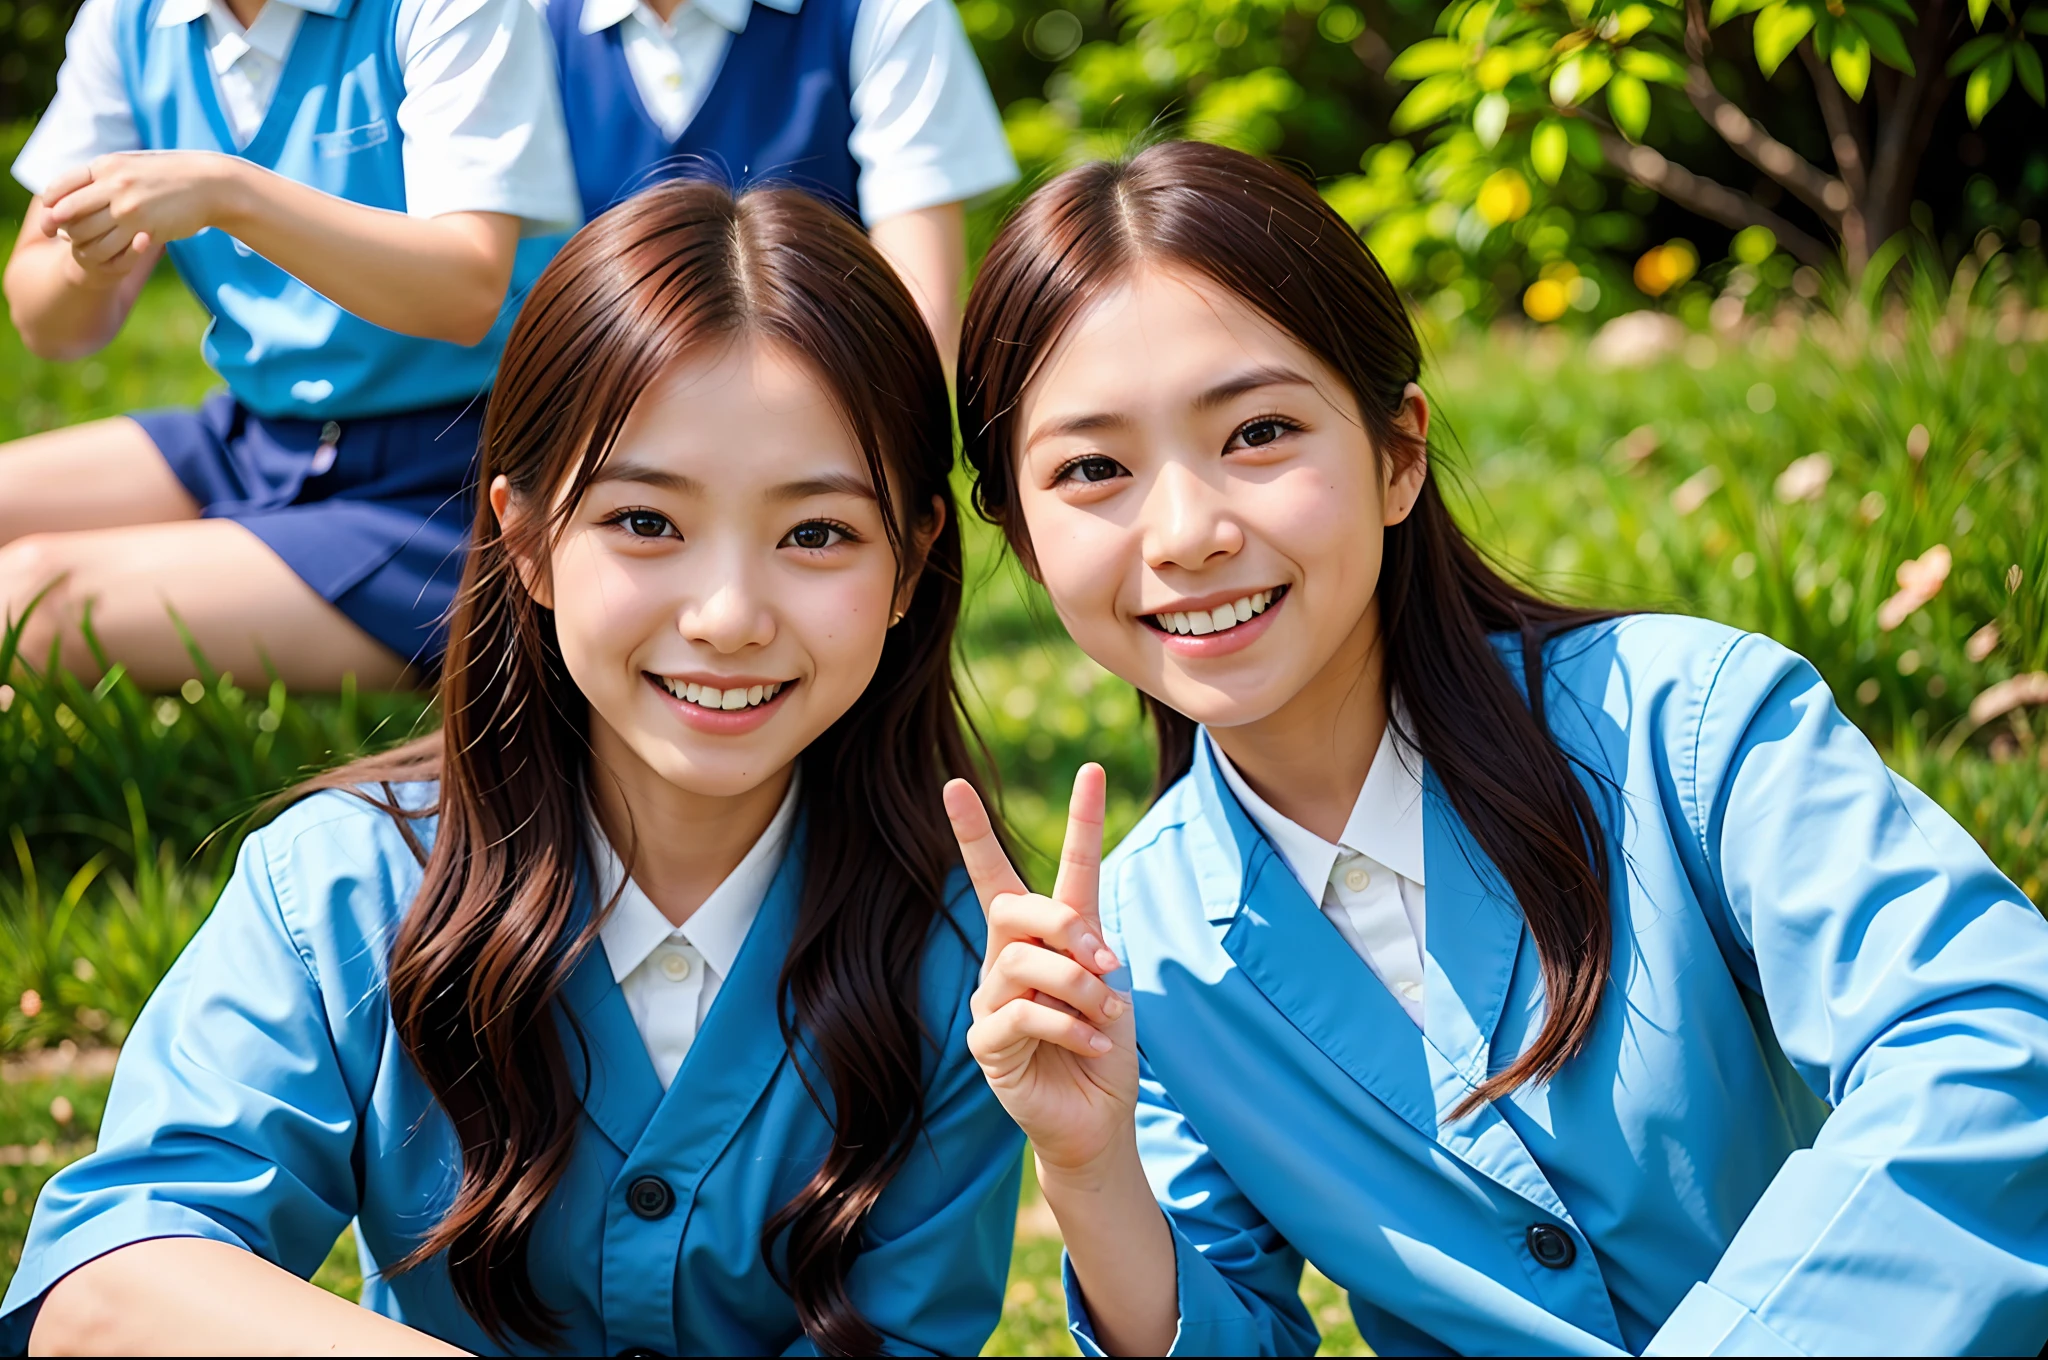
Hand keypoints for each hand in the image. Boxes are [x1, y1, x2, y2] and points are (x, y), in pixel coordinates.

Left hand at [41, 152, 236, 279]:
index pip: (60, 187)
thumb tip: (69, 198)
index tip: (51, 214)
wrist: (209, 185)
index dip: (50, 204)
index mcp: (106, 166)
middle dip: (61, 228)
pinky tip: (109, 252)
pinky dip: (104, 255)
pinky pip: (111, 250)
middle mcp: (113, 185)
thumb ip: (101, 178)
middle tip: (66, 236)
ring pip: (86, 236)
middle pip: (67, 214)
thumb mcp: (130, 166)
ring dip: (83, 245)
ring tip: (90, 246)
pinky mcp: (145, 230)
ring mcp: (128, 209)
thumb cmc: (168, 176)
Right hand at [945, 764, 1139, 1176]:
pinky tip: (1093, 1042)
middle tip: (1107, 960)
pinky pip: (1023, 1015)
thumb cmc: (1103, 1044)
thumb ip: (1087, 950)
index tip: (1038, 774)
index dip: (1024, 825)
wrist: (1097, 1119)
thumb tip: (1077, 942)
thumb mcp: (1107, 985)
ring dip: (1078, 985)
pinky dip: (1069, 1025)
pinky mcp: (987, 1043)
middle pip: (1017, 906)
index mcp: (1039, 937)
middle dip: (1065, 925)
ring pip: (1023, 961)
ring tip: (1105, 1013)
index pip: (1019, 871)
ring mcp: (990, 1000)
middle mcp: (1006, 959)